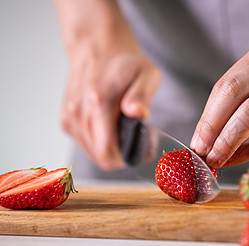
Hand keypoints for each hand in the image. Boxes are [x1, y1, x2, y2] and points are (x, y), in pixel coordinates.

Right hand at [55, 0, 159, 169]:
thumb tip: (137, 112)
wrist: (97, 49)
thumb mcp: (147, 74)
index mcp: (98, 102)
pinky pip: (85, 145)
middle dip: (122, 153)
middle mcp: (77, 112)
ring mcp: (68, 117)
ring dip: (110, 148)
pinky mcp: (65, 121)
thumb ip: (142, 95)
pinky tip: (109, 125)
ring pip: (92, 153)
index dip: (128, 157)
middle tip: (136, 136)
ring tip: (123, 128)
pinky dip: (100, 141)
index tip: (143, 147)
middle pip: (101, 157)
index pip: (107, 152)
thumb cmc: (126, 64)